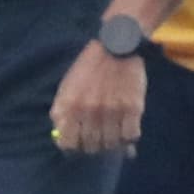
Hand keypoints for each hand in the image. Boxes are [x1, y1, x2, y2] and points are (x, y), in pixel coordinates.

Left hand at [48, 40, 145, 158]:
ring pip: (111, 144)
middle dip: (94, 145)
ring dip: (112, 142)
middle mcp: (89, 111)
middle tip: (99, 137)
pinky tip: (126, 127)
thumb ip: (61, 113)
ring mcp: (112, 111)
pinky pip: (131, 136)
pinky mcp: (133, 108)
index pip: (67, 144)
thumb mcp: (67, 88)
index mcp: (69, 106)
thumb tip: (62, 140)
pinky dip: (129, 136)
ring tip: (113, 132)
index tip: (79, 144)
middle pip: (91, 147)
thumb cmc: (89, 68)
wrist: (117, 46)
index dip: (73, 148)